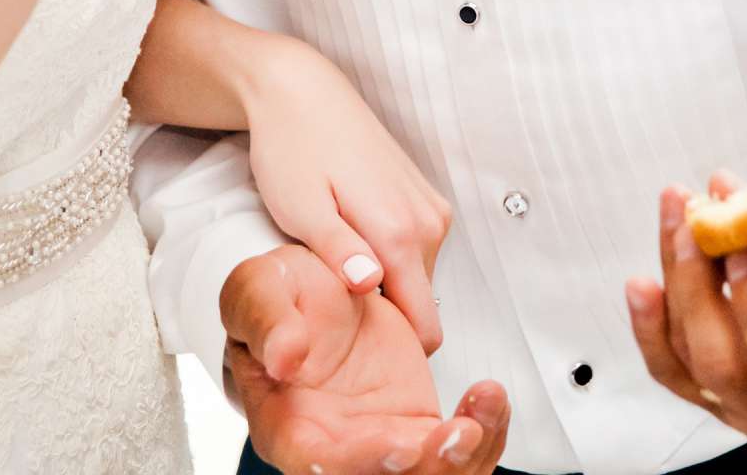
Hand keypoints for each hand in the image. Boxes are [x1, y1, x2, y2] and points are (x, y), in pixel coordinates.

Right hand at [223, 245, 508, 474]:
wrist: (318, 292)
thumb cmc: (280, 298)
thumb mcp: (258, 290)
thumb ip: (267, 318)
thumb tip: (285, 356)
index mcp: (285, 426)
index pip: (318, 462)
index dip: (362, 459)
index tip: (402, 447)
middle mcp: (336, 449)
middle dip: (428, 468)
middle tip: (459, 436)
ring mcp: (381, 443)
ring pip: (429, 474)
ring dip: (466, 455)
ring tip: (484, 408)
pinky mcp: (417, 428)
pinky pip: (457, 449)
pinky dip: (484, 429)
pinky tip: (489, 398)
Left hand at [241, 38, 454, 351]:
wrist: (301, 91)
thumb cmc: (292, 149)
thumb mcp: (300, 209)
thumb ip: (338, 253)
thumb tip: (370, 286)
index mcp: (400, 233)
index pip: (423, 326)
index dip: (388, 345)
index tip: (347, 342)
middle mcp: (428, 222)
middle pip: (420, 305)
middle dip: (381, 314)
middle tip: (326, 294)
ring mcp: (430, 207)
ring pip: (417, 278)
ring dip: (382, 281)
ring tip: (332, 258)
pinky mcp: (423, 197)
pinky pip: (415, 250)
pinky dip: (386, 255)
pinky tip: (348, 234)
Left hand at [625, 172, 746, 457]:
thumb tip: (726, 194)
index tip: (737, 242)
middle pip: (727, 369)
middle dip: (696, 287)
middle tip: (692, 217)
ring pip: (693, 367)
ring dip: (674, 288)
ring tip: (674, 219)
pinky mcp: (731, 407)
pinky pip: (677, 374)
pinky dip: (653, 326)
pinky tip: (645, 284)